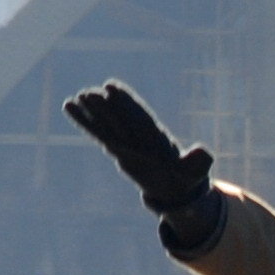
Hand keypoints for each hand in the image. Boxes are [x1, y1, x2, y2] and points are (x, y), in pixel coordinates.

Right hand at [64, 81, 213, 212]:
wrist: (178, 186)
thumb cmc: (188, 177)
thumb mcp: (196, 171)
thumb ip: (198, 161)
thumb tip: (205, 153)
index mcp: (158, 137)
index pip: (139, 117)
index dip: (126, 103)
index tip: (111, 88)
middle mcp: (140, 134)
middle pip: (120, 118)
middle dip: (105, 107)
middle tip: (88, 93)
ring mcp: (128, 139)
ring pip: (107, 123)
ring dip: (91, 112)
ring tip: (74, 98)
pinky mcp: (117, 147)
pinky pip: (98, 133)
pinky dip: (85, 122)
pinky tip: (69, 107)